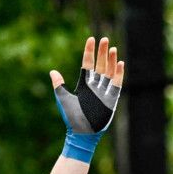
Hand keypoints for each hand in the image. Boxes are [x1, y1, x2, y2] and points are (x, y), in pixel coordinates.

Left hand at [51, 37, 123, 159]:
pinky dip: (118, 75)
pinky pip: (116, 85)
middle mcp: (95, 86)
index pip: (88, 63)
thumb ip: (59, 85)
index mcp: (83, 84)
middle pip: (100, 65)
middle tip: (105, 39)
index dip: (89, 51)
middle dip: (103, 52)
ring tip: (113, 49)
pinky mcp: (111, 100)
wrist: (81, 134)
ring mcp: (104, 92)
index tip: (91, 39)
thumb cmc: (71, 118)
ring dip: (111, 61)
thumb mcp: (63, 99)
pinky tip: (120, 64)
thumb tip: (52, 72)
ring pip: (109, 72)